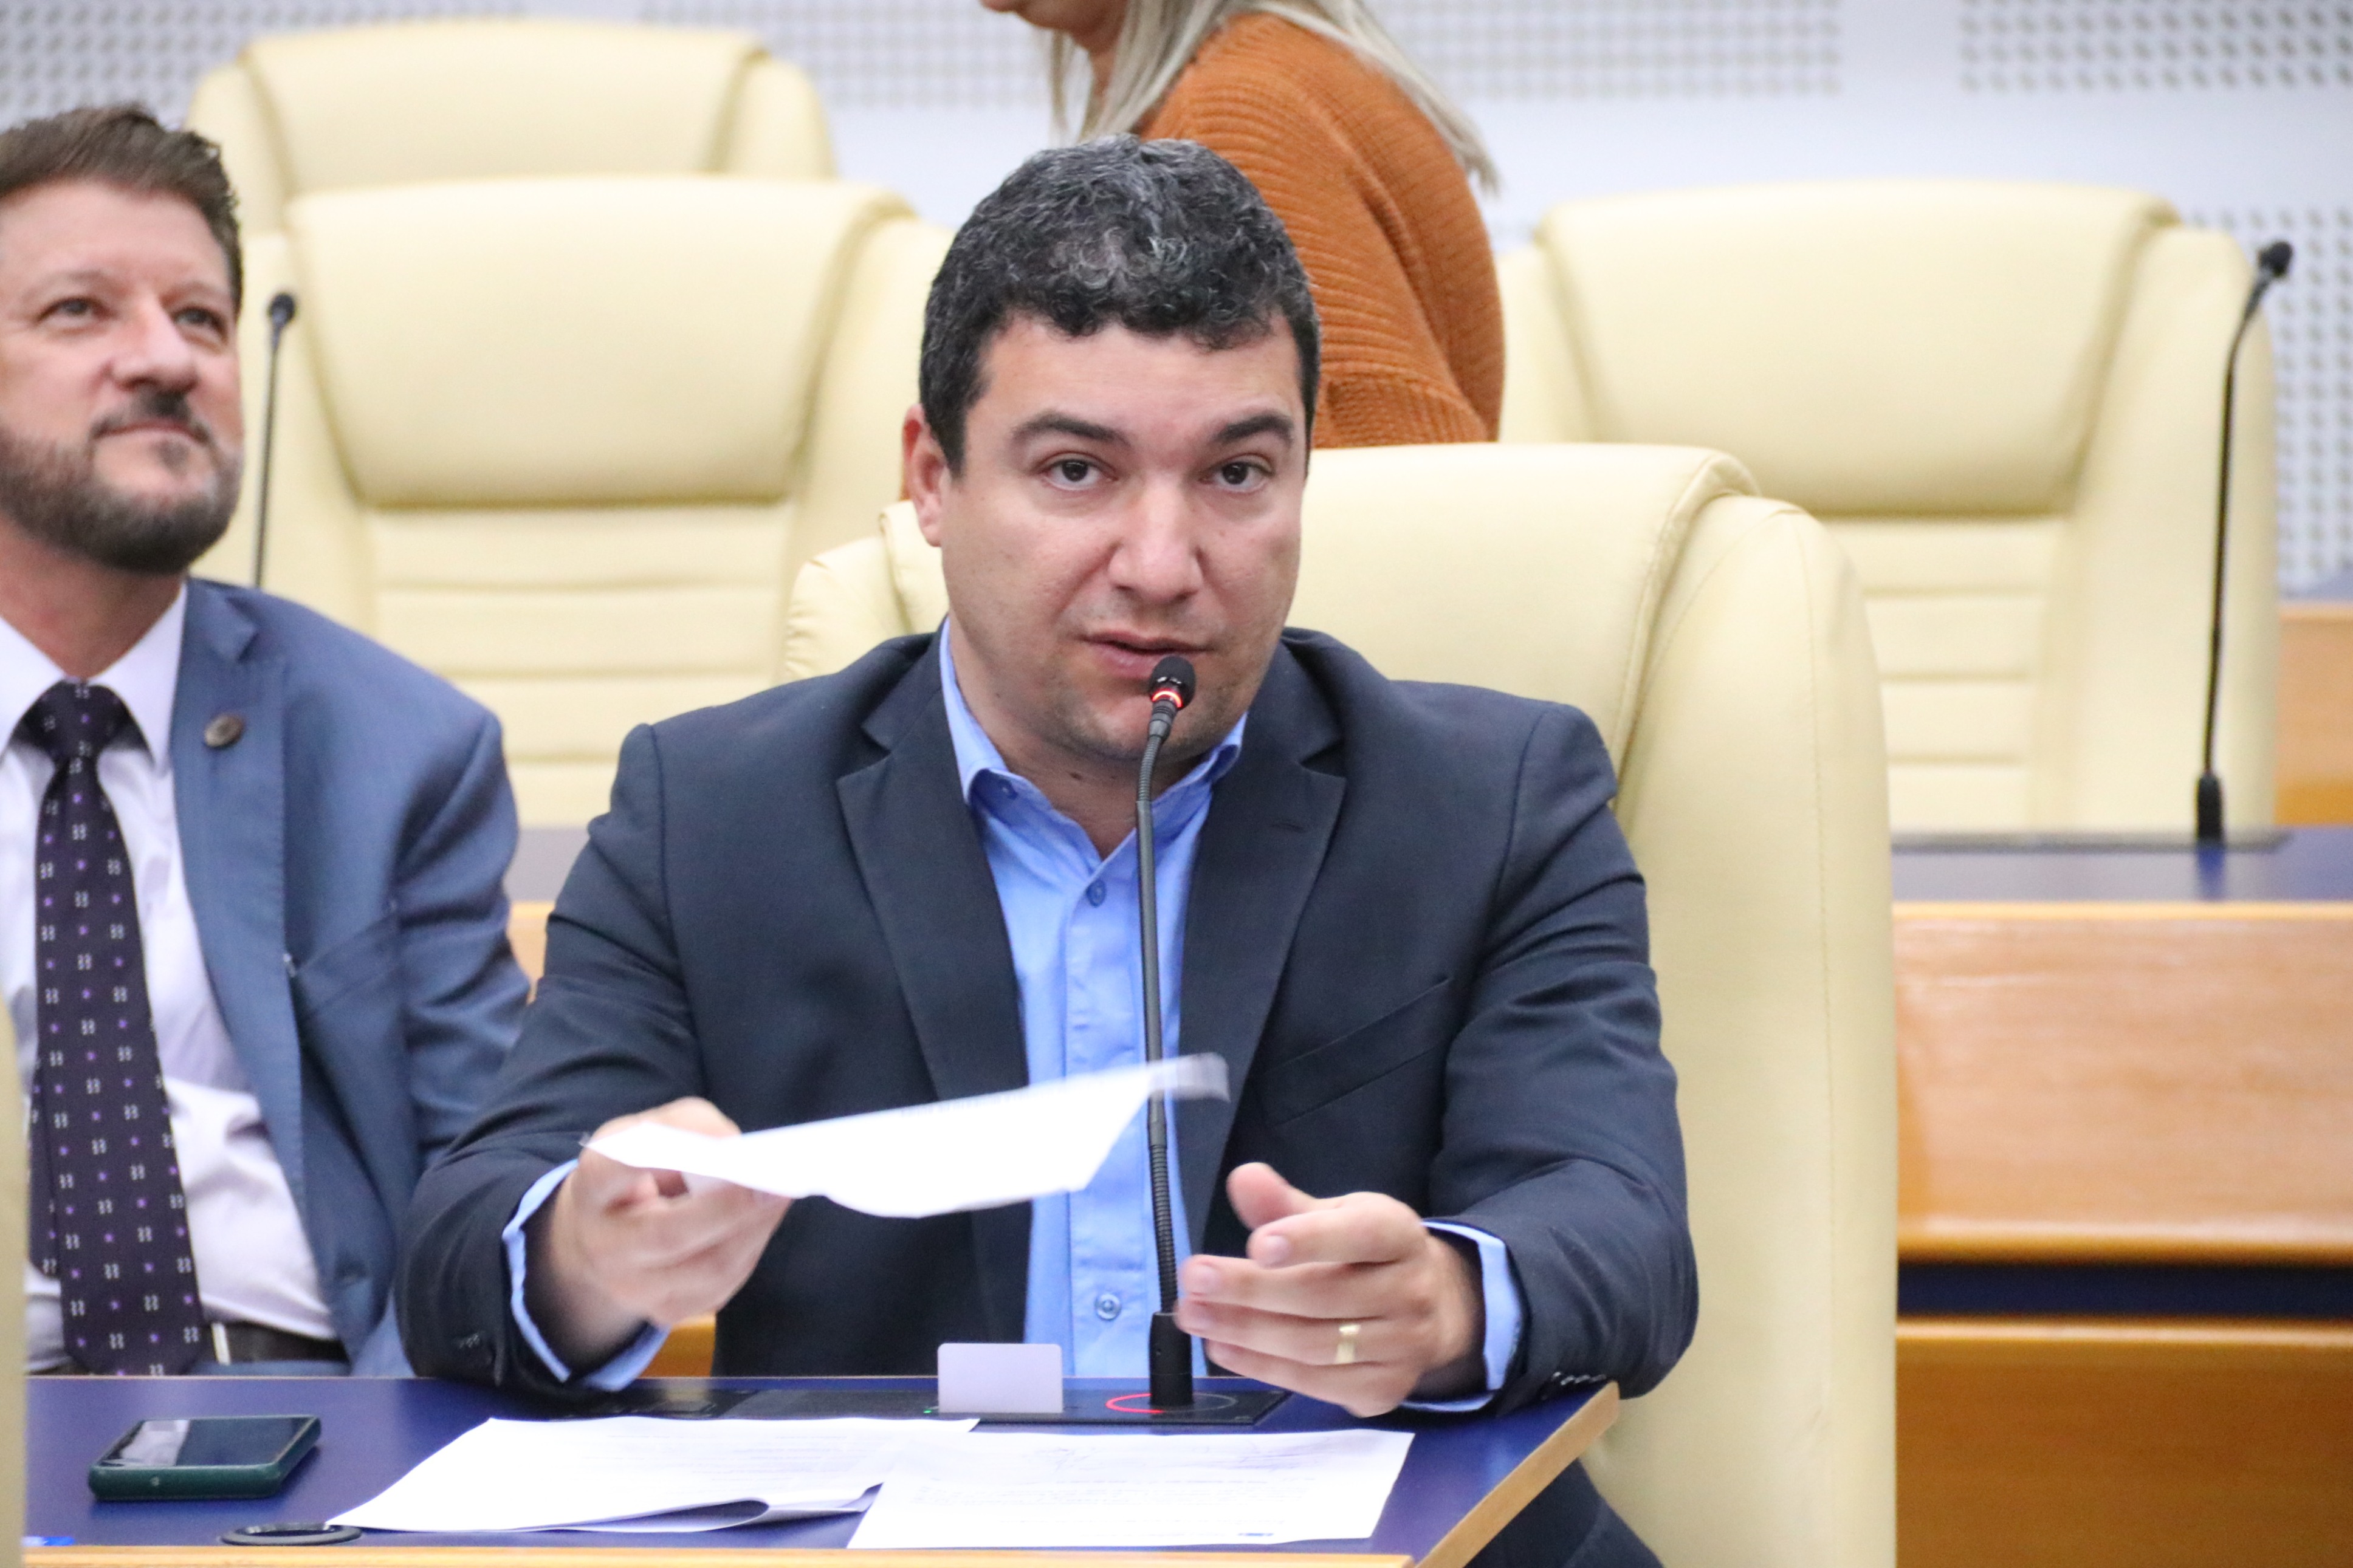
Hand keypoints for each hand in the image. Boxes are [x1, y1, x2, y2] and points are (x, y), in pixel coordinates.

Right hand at [524, 1098, 790, 1370]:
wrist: (604, 1237)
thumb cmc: (639, 1170)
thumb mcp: (650, 1134)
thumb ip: (689, 1127)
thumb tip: (735, 1147)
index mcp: (593, 1188)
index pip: (611, 1170)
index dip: (663, 1153)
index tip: (723, 1142)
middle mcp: (604, 1246)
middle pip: (667, 1235)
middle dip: (729, 1209)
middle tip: (774, 1184)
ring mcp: (632, 1288)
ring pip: (708, 1268)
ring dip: (753, 1230)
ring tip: (780, 1197)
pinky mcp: (667, 1311)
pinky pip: (722, 1286)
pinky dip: (751, 1249)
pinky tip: (762, 1221)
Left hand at [1173, 1163, 1483, 1416]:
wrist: (1430, 1309)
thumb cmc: (1365, 1254)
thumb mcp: (1336, 1216)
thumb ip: (1286, 1204)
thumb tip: (1244, 1179)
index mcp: (1399, 1235)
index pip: (1360, 1235)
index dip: (1309, 1240)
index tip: (1256, 1244)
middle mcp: (1410, 1291)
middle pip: (1325, 1295)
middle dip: (1251, 1290)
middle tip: (1194, 1280)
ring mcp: (1402, 1346)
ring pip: (1316, 1345)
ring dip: (1246, 1332)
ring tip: (1193, 1315)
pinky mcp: (1384, 1389)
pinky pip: (1317, 1384)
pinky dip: (1263, 1367)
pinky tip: (1222, 1348)